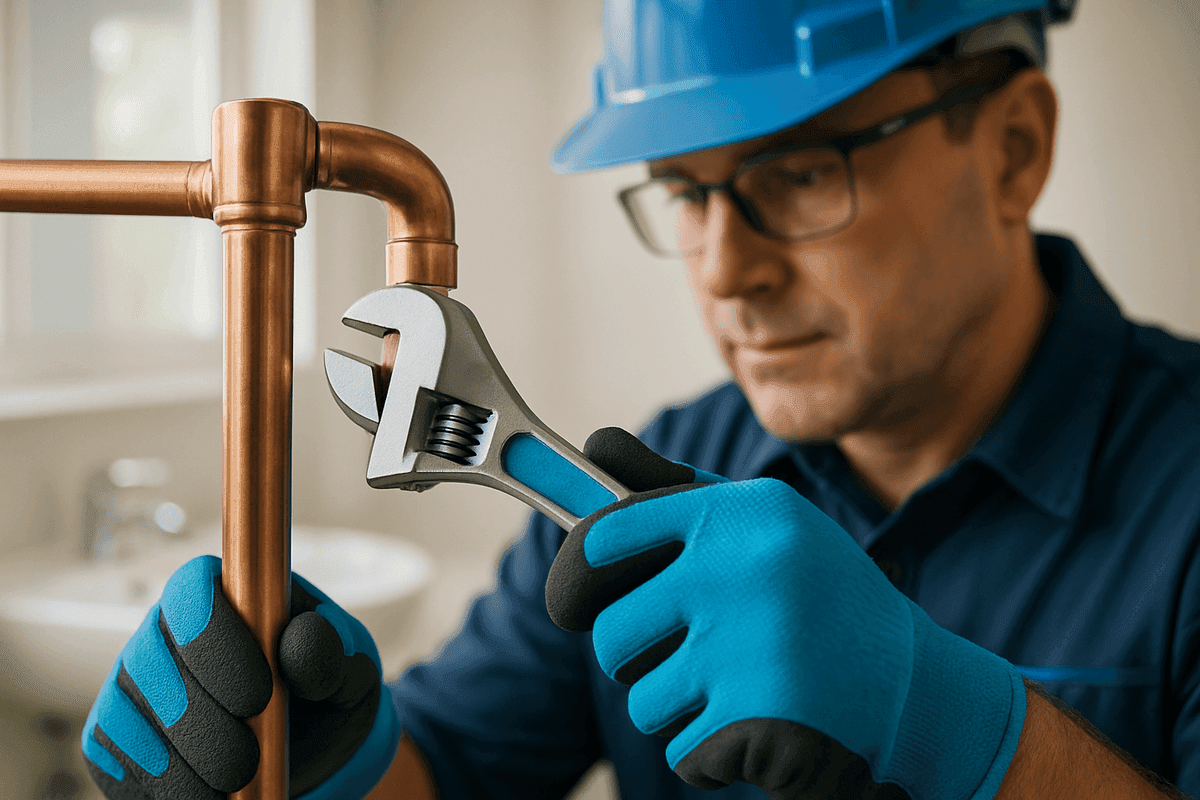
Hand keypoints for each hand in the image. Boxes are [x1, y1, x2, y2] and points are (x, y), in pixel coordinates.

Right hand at [81, 555, 400, 799]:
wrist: (310, 749)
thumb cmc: (327, 691)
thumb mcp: (350, 669)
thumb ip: (332, 651)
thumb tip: (300, 639)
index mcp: (225, 593)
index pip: (194, 592)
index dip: (217, 641)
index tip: (259, 695)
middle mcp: (164, 631)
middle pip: (153, 665)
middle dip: (203, 723)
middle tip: (250, 759)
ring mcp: (130, 685)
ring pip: (130, 722)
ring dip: (186, 764)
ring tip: (237, 780)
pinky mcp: (113, 740)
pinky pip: (116, 766)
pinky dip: (165, 790)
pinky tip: (210, 795)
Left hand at [546, 430, 1025, 799]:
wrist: (919, 689)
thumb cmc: (823, 598)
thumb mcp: (767, 524)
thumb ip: (679, 491)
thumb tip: (596, 445)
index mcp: (744, 511)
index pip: (608, 535)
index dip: (592, 572)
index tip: (602, 590)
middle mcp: (743, 568)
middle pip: (612, 634)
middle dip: (642, 655)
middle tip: (698, 651)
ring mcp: (751, 646)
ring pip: (642, 700)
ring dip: (681, 706)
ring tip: (743, 684)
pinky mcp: (760, 719)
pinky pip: (681, 750)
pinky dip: (711, 749)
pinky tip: (762, 722)